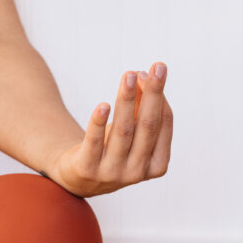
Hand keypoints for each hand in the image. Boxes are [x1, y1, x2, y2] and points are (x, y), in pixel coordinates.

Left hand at [47, 62, 172, 197]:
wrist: (79, 175)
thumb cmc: (112, 148)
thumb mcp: (131, 132)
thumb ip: (140, 108)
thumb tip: (144, 76)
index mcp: (157, 164)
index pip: (164, 125)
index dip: (160, 97)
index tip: (154, 70)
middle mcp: (137, 172)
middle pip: (147, 126)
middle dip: (152, 94)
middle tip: (155, 67)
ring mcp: (112, 173)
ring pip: (123, 130)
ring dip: (127, 100)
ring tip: (129, 75)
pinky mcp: (87, 169)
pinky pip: (95, 142)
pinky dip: (99, 122)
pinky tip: (103, 105)